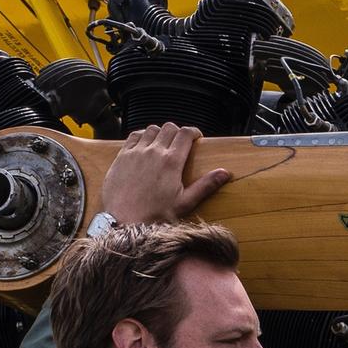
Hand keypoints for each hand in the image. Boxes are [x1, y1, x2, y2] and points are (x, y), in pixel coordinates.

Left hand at [100, 123, 232, 225]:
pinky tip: (145, 145)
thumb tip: (225, 173)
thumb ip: (205, 186)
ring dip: (160, 132)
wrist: (124, 220)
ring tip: (163, 143)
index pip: (185, 134)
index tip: (197, 137)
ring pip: (151, 129)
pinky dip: (142, 135)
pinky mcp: (122, 156)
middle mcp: (154, 152)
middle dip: (178, 131)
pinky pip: (134, 136)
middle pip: (169, 127)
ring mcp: (136, 152)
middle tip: (181, 142)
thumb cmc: (155, 215)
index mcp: (171, 162)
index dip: (193, 132)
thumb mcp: (185, 203)